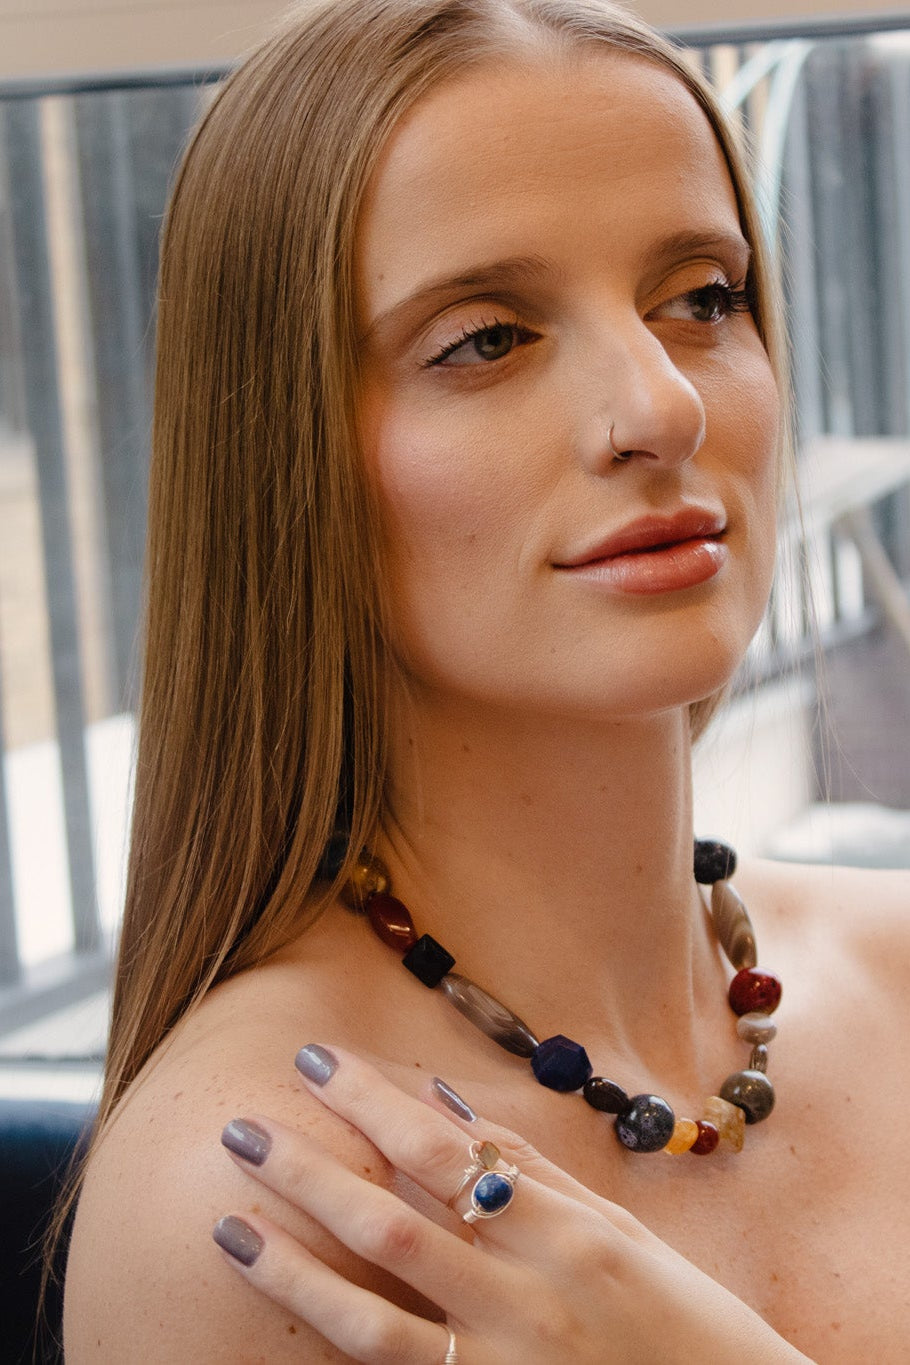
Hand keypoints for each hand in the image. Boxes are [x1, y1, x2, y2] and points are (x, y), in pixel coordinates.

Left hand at [212, 1045, 812, 1363]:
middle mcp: (526, 1297)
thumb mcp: (619, 1230)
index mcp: (564, 1232)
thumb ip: (534, 1168)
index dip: (372, 1102)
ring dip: (293, 1267)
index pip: (443, 1150)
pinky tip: (288, 1320)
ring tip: (228, 1226)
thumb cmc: (684, 1321)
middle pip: (392, 1220)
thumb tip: (447, 1104)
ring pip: (373, 1316)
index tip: (312, 1061)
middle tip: (240, 1128)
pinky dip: (337, 1349)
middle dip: (310, 1170)